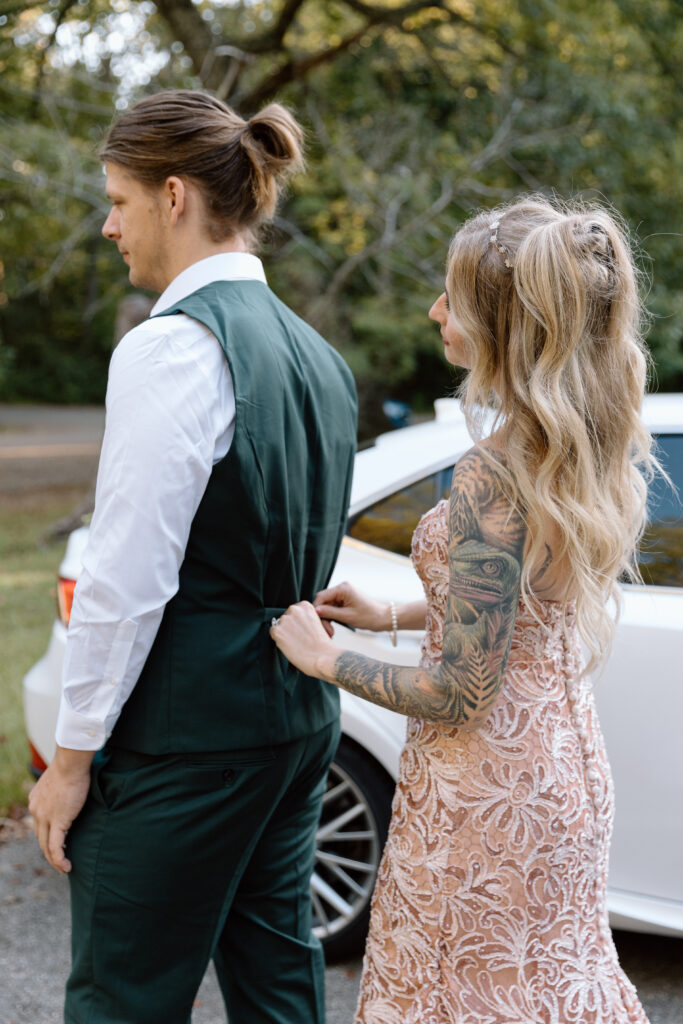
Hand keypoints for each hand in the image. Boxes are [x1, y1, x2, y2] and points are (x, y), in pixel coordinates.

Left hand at [28, 747, 92, 873]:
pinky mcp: (57, 822)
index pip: (38, 823)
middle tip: (59, 860)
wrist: (71, 763)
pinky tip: (66, 866)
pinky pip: (56, 847)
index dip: (46, 834)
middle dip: (49, 851)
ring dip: (54, 860)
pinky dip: (60, 859)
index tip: (58, 840)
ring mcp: (44, 817)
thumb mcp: (60, 778)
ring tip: (64, 868)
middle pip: (40, 837)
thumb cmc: (71, 765)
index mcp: (35, 800)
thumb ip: (61, 788)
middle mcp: (35, 810)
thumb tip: (71, 788)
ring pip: (46, 846)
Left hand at [270, 601, 339, 679]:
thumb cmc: (322, 644)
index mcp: (305, 605)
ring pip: (279, 626)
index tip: (302, 630)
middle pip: (286, 617)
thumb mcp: (317, 623)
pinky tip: (289, 646)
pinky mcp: (277, 631)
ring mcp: (284, 620)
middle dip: (290, 627)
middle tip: (299, 638)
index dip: (297, 623)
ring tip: (296, 643)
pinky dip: (279, 640)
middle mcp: (294, 609)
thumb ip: (304, 619)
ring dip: (284, 634)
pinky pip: (273, 634)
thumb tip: (294, 624)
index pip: (294, 611)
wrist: (323, 656)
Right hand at [314, 582, 388, 632]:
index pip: (321, 596)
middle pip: (324, 602)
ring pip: (327, 606)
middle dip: (323, 617)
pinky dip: (332, 617)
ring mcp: (343, 594)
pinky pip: (333, 608)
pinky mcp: (345, 600)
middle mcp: (342, 588)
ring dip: (327, 619)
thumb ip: (330, 612)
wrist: (382, 618)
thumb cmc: (368, 617)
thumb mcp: (347, 616)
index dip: (317, 609)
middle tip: (327, 631)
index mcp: (343, 588)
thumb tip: (315, 611)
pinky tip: (333, 627)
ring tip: (331, 632)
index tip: (317, 623)